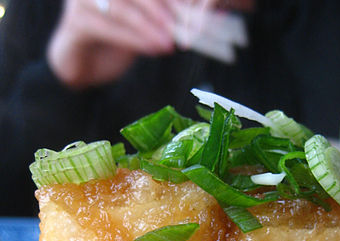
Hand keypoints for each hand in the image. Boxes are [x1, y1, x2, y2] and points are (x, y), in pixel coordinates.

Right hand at [47, 0, 180, 88]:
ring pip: (123, 7)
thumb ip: (160, 16)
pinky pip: (109, 27)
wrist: (81, 65)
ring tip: (170, 43)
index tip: (194, 12)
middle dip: (163, 8)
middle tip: (183, 27)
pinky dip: (135, 39)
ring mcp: (81, 0)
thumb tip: (193, 15)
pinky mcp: (76, 21)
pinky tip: (154, 48)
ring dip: (150, 26)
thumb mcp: (142, 24)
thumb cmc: (113, 41)